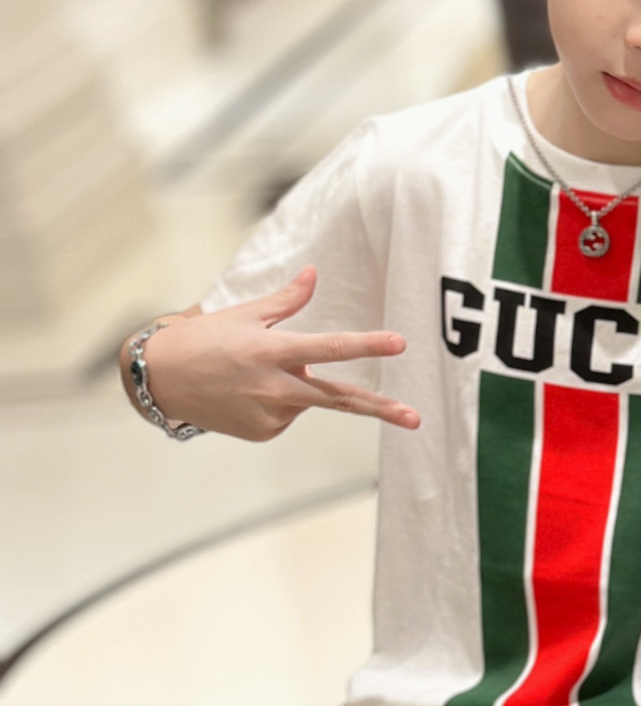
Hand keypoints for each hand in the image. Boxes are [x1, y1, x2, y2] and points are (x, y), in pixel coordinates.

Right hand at [134, 267, 420, 441]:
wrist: (159, 381)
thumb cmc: (203, 339)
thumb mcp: (245, 314)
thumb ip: (287, 300)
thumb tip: (314, 273)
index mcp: (271, 351)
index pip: (329, 348)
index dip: (366, 345)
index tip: (399, 343)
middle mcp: (273, 387)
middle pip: (339, 398)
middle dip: (381, 408)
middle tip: (416, 417)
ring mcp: (269, 415)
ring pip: (308, 398)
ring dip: (297, 384)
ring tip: (254, 372)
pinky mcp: (264, 432)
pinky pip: (288, 414)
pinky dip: (279, 401)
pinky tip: (248, 392)